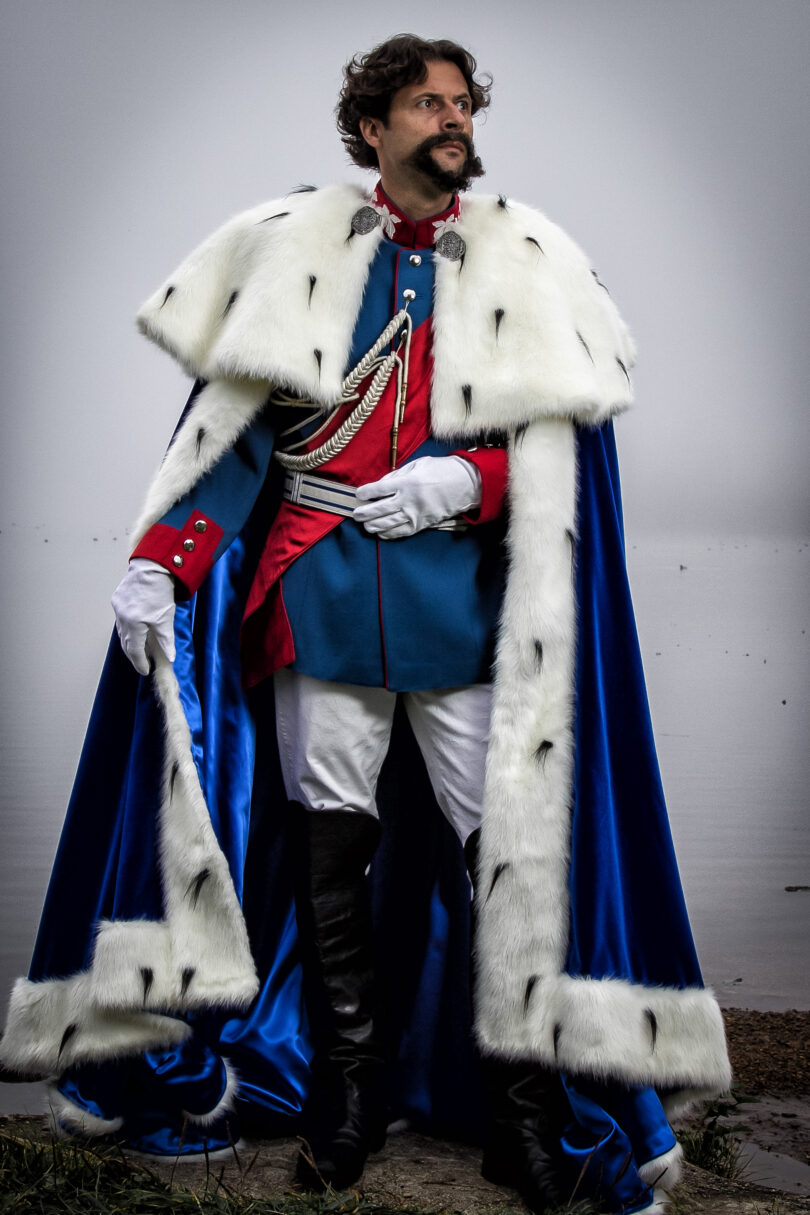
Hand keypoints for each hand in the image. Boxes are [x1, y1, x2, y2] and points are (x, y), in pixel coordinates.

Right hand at [111, 558, 175, 674]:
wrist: (152, 566)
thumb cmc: (160, 591)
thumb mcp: (166, 618)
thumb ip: (166, 640)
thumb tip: (170, 658)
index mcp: (133, 624)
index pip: (134, 650)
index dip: (140, 662)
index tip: (145, 670)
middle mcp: (121, 617)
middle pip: (125, 642)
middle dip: (133, 655)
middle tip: (142, 663)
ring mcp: (117, 607)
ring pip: (122, 631)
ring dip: (130, 641)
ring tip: (139, 649)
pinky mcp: (117, 598)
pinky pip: (121, 619)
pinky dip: (127, 627)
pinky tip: (135, 629)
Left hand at [353, 455, 480, 539]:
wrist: (464, 485)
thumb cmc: (440, 471)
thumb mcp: (417, 465)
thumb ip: (397, 475)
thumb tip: (380, 484)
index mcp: (406, 482)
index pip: (379, 489)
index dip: (366, 492)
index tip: (359, 494)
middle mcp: (408, 500)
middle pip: (379, 509)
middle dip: (364, 513)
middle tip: (355, 514)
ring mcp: (414, 514)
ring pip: (387, 523)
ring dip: (373, 525)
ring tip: (364, 525)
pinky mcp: (421, 524)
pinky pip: (400, 532)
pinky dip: (388, 534)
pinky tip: (380, 533)